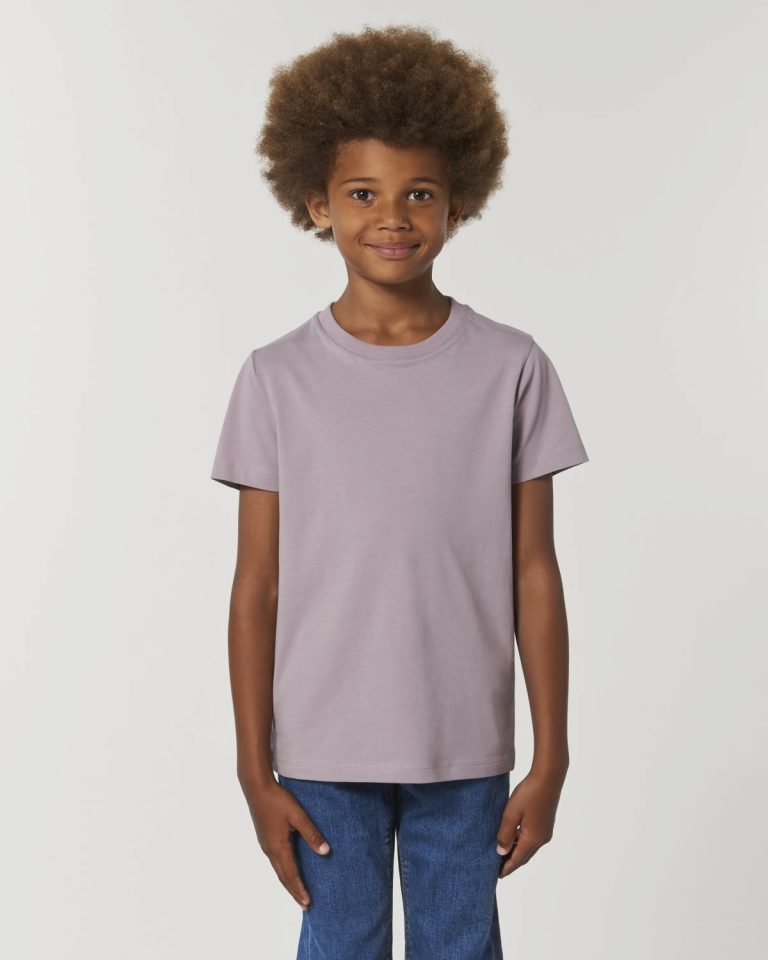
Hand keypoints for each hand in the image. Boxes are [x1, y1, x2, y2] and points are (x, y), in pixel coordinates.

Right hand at [240, 775, 330, 909]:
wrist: (256, 787)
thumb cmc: (278, 800)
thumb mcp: (298, 815)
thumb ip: (311, 834)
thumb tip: (325, 852)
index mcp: (278, 847)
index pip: (291, 875)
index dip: (299, 889)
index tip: (307, 903)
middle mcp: (269, 849)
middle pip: (283, 877)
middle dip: (294, 891)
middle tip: (305, 905)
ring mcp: (265, 844)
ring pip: (278, 869)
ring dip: (288, 882)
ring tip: (297, 891)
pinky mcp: (264, 838)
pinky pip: (275, 861)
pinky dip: (283, 871)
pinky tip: (287, 869)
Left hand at [496, 766, 565, 877]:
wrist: (549, 777)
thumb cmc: (529, 793)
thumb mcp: (511, 813)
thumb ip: (505, 833)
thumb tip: (501, 852)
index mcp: (532, 839)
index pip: (517, 859)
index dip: (506, 868)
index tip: (496, 875)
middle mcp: (542, 839)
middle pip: (524, 856)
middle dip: (511, 862)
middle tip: (497, 867)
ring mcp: (546, 831)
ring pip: (528, 847)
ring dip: (517, 851)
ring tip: (503, 852)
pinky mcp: (546, 823)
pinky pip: (532, 839)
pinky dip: (522, 842)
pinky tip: (513, 836)